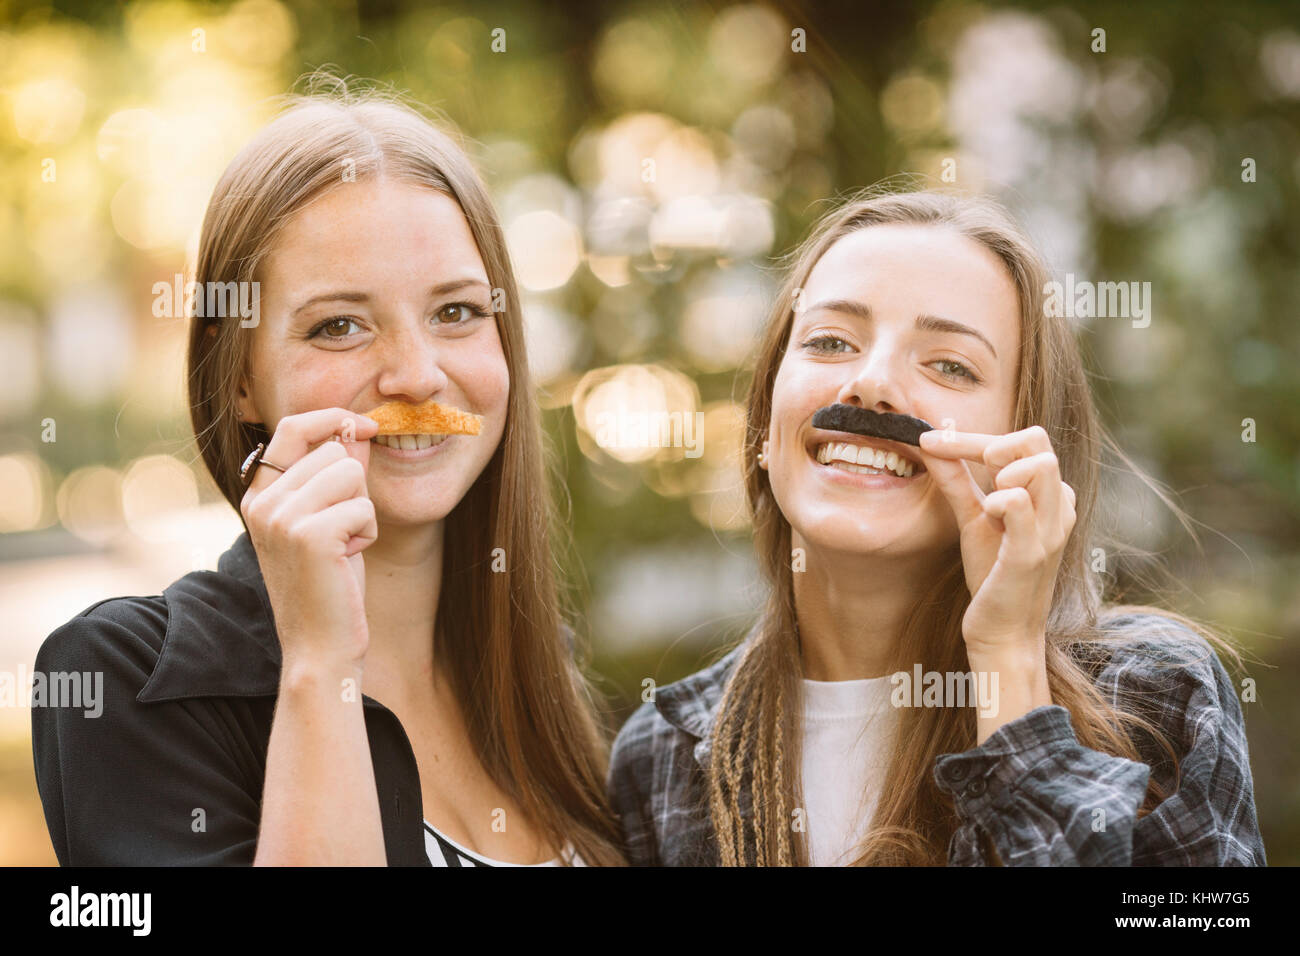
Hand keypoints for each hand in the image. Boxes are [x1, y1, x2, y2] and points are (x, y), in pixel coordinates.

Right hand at [240, 408, 379, 670]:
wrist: (321, 647)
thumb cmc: (331, 584)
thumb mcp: (332, 519)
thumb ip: (338, 474)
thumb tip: (357, 428)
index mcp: (259, 495)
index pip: (292, 427)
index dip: (332, 418)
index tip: (366, 425)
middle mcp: (262, 502)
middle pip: (334, 452)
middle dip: (354, 488)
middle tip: (342, 532)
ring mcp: (281, 517)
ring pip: (350, 474)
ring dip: (362, 510)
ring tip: (344, 546)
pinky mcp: (309, 535)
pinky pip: (363, 506)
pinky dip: (368, 533)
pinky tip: (348, 560)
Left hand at [917, 425, 1076, 656]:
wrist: (1003, 631)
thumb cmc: (993, 575)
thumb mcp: (974, 519)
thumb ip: (957, 481)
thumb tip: (931, 442)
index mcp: (1049, 496)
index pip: (1024, 441)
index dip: (973, 436)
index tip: (930, 438)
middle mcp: (1057, 508)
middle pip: (1038, 442)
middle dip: (993, 443)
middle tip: (970, 470)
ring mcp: (1049, 530)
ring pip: (1041, 465)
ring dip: (1003, 469)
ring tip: (986, 500)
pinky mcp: (1030, 553)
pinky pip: (1023, 506)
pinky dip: (1000, 500)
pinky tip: (988, 514)